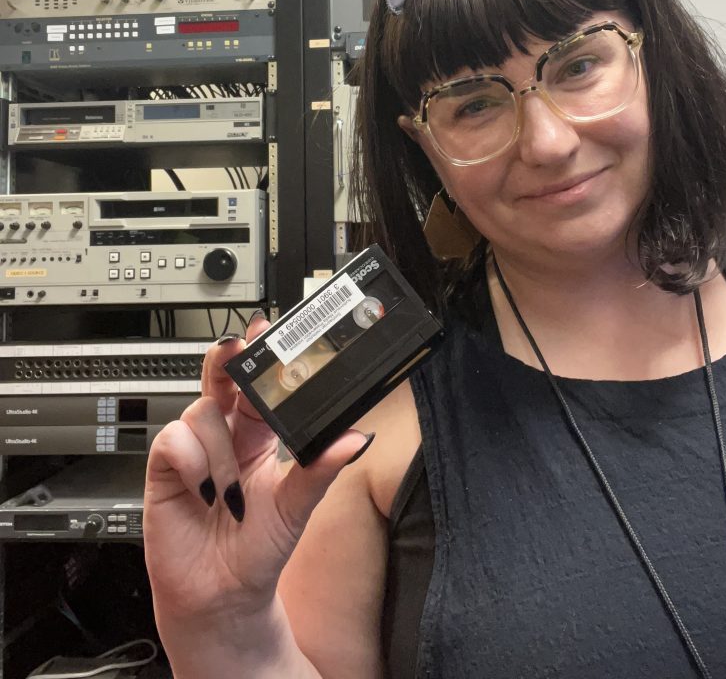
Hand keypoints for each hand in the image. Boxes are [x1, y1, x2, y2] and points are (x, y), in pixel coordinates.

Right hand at [143, 317, 372, 624]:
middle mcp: (226, 437)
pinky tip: (201, 487)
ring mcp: (195, 451)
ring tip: (227, 489)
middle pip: (221, 381)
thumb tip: (356, 439)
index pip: (259, 386)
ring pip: (201, 411)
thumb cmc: (260, 551)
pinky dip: (190, 458)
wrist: (221, 599)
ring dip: (218, 447)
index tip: (267, 331)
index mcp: (260, 437)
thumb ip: (321, 469)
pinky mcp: (164, 470)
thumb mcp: (298, 508)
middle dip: (226, 360)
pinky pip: (172, 439)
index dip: (261, 358)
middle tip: (233, 349)